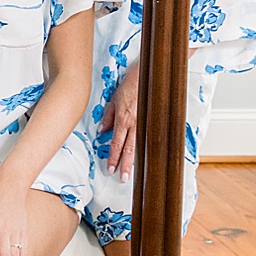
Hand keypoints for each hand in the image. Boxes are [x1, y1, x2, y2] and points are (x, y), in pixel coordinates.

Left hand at [101, 64, 140, 180]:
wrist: (147, 76)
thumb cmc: (129, 86)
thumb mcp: (113, 100)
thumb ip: (108, 116)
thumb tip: (102, 131)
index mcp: (122, 119)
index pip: (116, 143)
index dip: (113, 157)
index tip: (110, 169)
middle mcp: (134, 123)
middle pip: (129, 149)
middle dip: (125, 164)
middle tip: (122, 178)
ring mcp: (145, 124)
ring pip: (139, 147)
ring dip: (135, 161)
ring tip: (132, 174)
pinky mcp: (153, 121)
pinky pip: (149, 139)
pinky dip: (147, 151)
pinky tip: (147, 160)